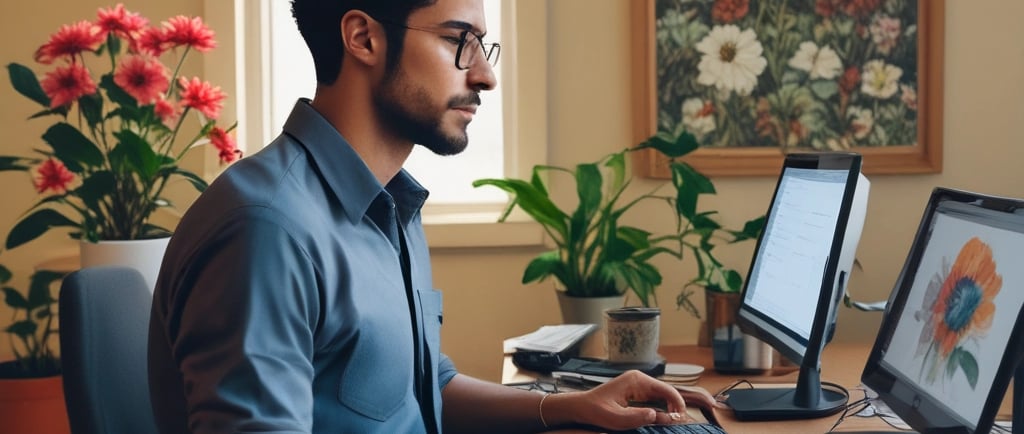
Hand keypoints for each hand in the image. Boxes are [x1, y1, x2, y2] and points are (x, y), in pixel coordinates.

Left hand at [550, 370, 690, 430]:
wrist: (581, 408)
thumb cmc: (595, 411)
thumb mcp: (616, 418)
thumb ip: (638, 417)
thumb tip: (659, 416)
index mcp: (636, 380)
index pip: (666, 389)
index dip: (677, 404)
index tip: (680, 419)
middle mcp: (639, 379)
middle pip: (666, 392)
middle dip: (675, 407)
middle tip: (679, 423)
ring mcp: (638, 385)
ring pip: (662, 396)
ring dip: (669, 408)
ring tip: (673, 423)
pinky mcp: (636, 393)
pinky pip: (654, 399)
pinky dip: (661, 409)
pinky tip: (662, 420)